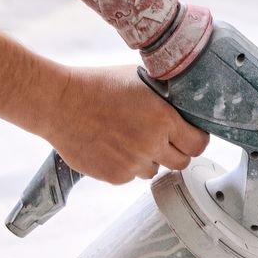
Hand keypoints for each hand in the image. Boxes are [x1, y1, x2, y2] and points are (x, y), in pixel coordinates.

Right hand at [45, 65, 208, 183]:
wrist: (59, 103)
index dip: (195, 140)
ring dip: (149, 159)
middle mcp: (152, 145)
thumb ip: (165, 99)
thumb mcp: (140, 80)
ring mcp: (133, 164)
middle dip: (175, 152)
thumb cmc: (98, 85)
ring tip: (130, 139)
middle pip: (181, 162)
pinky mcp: (115, 176)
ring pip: (155, 170)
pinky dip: (126, 166)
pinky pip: (131, 176)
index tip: (188, 136)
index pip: (198, 144)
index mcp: (164, 120)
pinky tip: (112, 146)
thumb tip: (183, 106)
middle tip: (162, 140)